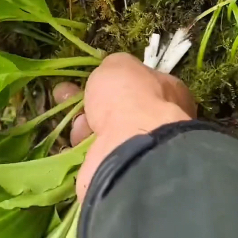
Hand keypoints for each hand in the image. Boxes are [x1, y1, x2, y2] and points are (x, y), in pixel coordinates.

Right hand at [52, 52, 195, 200]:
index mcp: (169, 91)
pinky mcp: (123, 171)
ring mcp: (143, 149)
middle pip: (120, 108)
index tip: (93, 80)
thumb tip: (111, 73)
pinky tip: (76, 142)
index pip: (141, 83)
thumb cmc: (129, 97)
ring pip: (105, 132)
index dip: (115, 82)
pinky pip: (98, 154)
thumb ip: (114, 67)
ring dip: (85, 126)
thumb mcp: (118, 65)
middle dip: (92, 104)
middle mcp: (161, 121)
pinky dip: (83, 149)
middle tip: (67, 96)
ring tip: (77, 125)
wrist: (130, 147)